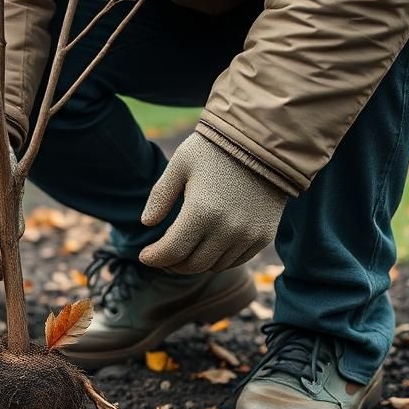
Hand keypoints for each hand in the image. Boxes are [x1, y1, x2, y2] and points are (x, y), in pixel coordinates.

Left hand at [138, 132, 288, 273]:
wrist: (264, 142)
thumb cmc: (215, 149)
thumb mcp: (179, 164)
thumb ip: (160, 196)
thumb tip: (147, 223)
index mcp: (201, 212)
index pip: (171, 252)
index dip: (154, 258)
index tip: (145, 256)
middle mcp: (227, 229)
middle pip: (192, 265)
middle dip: (171, 264)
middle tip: (162, 257)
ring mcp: (248, 235)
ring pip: (214, 266)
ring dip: (194, 263)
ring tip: (183, 252)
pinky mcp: (263, 236)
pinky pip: (235, 260)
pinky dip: (218, 260)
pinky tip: (207, 248)